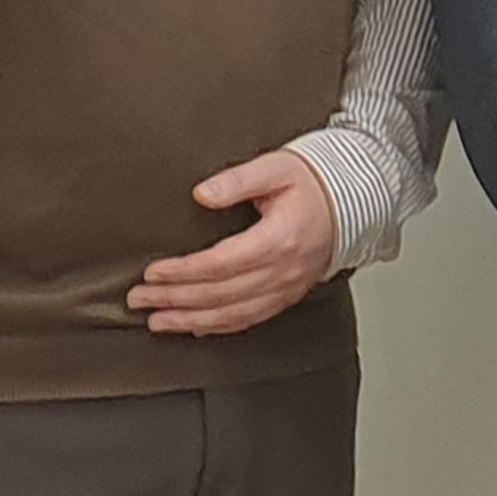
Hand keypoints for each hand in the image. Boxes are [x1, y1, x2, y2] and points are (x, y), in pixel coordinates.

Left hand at [129, 148, 337, 334]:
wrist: (357, 198)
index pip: (219, 264)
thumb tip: (202, 194)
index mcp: (278, 240)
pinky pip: (250, 319)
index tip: (152, 273)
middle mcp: (283, 270)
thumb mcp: (276, 167)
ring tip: (158, 322)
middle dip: (174, 300)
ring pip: (232, 315)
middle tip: (139, 300)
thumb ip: (237, 180)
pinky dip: (220, 328)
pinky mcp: (289, 295)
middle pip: (219, 294)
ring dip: (190, 322)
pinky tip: (196, 328)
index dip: (182, 272)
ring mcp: (288, 287)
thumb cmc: (316, 181)